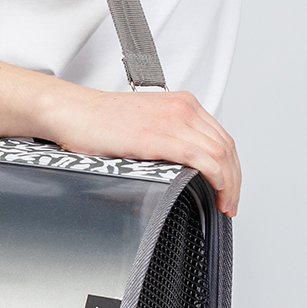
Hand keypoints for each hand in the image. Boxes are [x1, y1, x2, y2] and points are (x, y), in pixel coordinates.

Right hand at [41, 88, 240, 216]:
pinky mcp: (157, 136)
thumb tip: (183, 168)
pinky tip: (214, 191)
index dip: (232, 167)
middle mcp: (181, 108)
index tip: (228, 188)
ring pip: (220, 153)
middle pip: (226, 147)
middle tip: (229, 202)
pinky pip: (200, 157)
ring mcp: (171, 120)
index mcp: (181, 103)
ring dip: (229, 184)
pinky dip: (216, 177)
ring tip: (223, 204)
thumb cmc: (98, 121)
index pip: (222, 137)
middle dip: (234, 180)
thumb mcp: (146, 123)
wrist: (72, 111)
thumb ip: (169, 138)